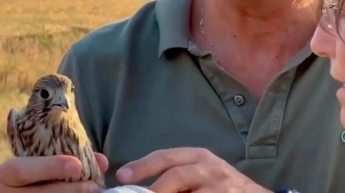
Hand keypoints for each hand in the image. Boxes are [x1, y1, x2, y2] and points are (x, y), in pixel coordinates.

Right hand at [0, 153, 107, 192]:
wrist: (27, 186)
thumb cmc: (40, 168)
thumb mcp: (44, 158)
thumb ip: (70, 155)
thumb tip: (102, 162)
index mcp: (5, 174)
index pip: (23, 170)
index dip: (51, 167)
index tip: (77, 166)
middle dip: (70, 191)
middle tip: (94, 187)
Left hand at [115, 148, 271, 192]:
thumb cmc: (222, 183)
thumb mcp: (202, 172)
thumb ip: (178, 176)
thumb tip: (144, 187)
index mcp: (198, 155)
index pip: (167, 156)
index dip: (143, 165)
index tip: (122, 175)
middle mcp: (208, 166)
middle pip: (175, 175)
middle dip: (153, 189)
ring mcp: (218, 185)